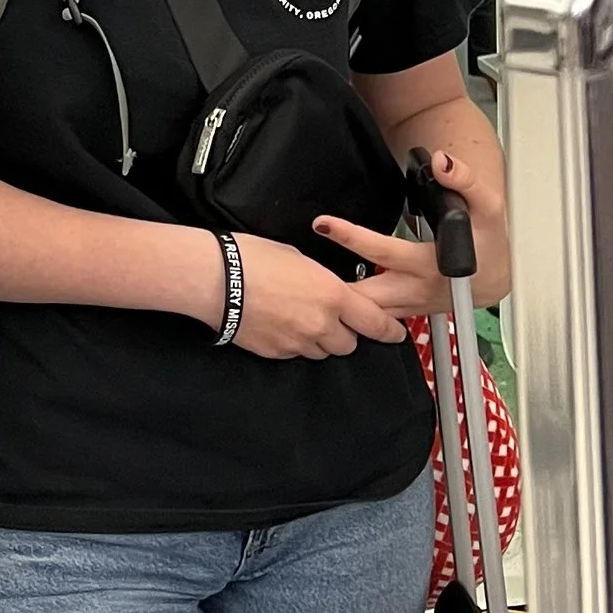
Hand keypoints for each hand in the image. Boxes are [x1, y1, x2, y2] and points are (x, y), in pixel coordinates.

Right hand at [227, 234, 413, 358]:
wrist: (217, 279)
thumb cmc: (253, 258)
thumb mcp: (300, 259)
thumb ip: (324, 282)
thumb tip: (327, 292)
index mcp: (333, 296)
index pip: (375, 322)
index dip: (388, 330)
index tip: (395, 333)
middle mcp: (321, 324)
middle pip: (349, 343)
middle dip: (345, 333)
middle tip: (330, 318)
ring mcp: (298, 342)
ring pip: (322, 352)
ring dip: (319, 340)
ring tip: (298, 319)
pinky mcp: (276, 353)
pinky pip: (296, 354)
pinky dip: (294, 343)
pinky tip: (278, 325)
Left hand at [314, 143, 504, 315]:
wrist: (500, 279)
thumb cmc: (492, 245)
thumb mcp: (487, 207)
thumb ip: (464, 181)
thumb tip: (441, 162)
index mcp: (429, 264)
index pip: (383, 251)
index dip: (351, 237)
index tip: (324, 223)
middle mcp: (416, 288)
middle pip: (366, 295)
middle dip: (333, 289)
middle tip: (299, 275)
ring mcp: (412, 304)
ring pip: (370, 312)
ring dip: (341, 303)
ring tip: (306, 287)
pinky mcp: (410, 311)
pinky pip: (377, 315)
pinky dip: (355, 311)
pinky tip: (333, 300)